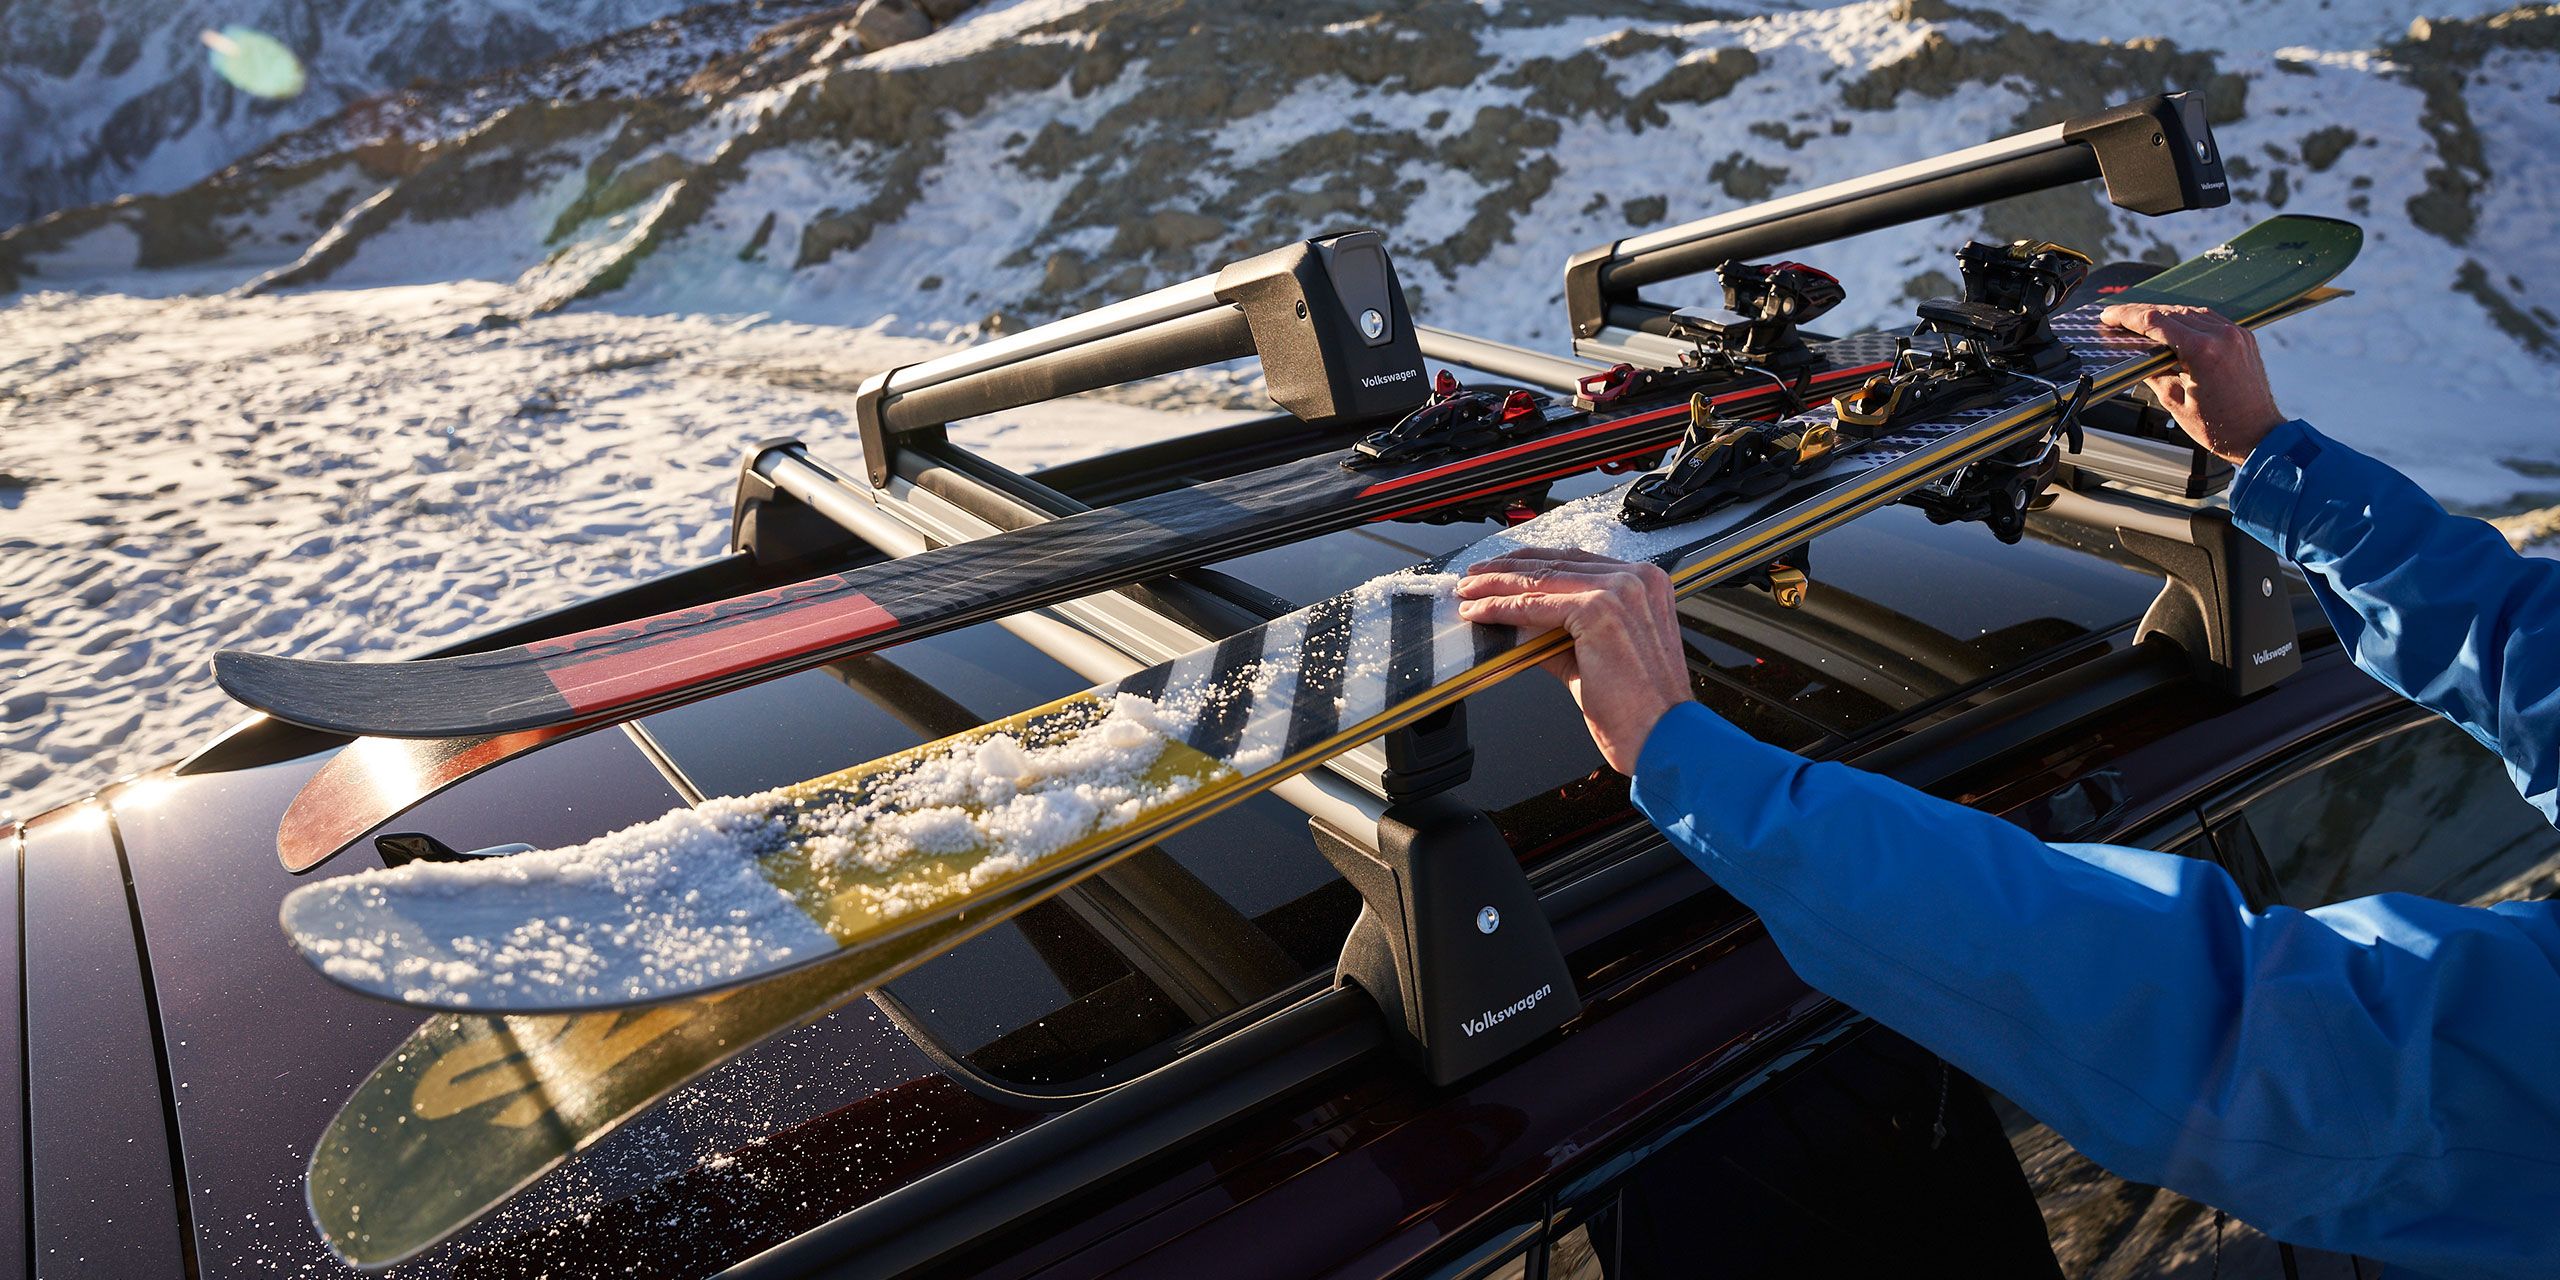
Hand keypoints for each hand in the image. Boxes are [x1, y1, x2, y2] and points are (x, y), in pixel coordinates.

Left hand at [1455, 547, 1691, 774]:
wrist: (1664, 735)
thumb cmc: (1640, 706)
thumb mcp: (1600, 653)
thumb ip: (1563, 632)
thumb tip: (1522, 623)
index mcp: (1645, 582)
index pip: (1576, 561)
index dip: (1533, 563)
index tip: (1502, 570)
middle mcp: (1636, 578)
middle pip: (1556, 563)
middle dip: (1507, 569)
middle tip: (1474, 577)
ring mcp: (1620, 590)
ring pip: (1542, 579)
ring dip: (1496, 585)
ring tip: (1469, 591)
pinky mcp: (1600, 610)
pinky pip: (1537, 604)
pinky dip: (1502, 608)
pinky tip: (1480, 611)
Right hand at [2099, 302, 2288, 463]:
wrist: (2259, 434)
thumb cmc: (2220, 427)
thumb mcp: (2174, 401)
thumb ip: (2153, 372)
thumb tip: (2136, 356)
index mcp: (2203, 350)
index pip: (2155, 322)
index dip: (2127, 316)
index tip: (2109, 315)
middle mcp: (2222, 336)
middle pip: (2171, 312)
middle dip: (2142, 313)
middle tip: (2118, 317)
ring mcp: (2236, 334)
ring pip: (2190, 312)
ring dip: (2164, 315)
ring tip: (2142, 321)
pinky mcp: (2243, 337)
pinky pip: (2210, 319)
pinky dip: (2187, 320)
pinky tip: (2173, 326)